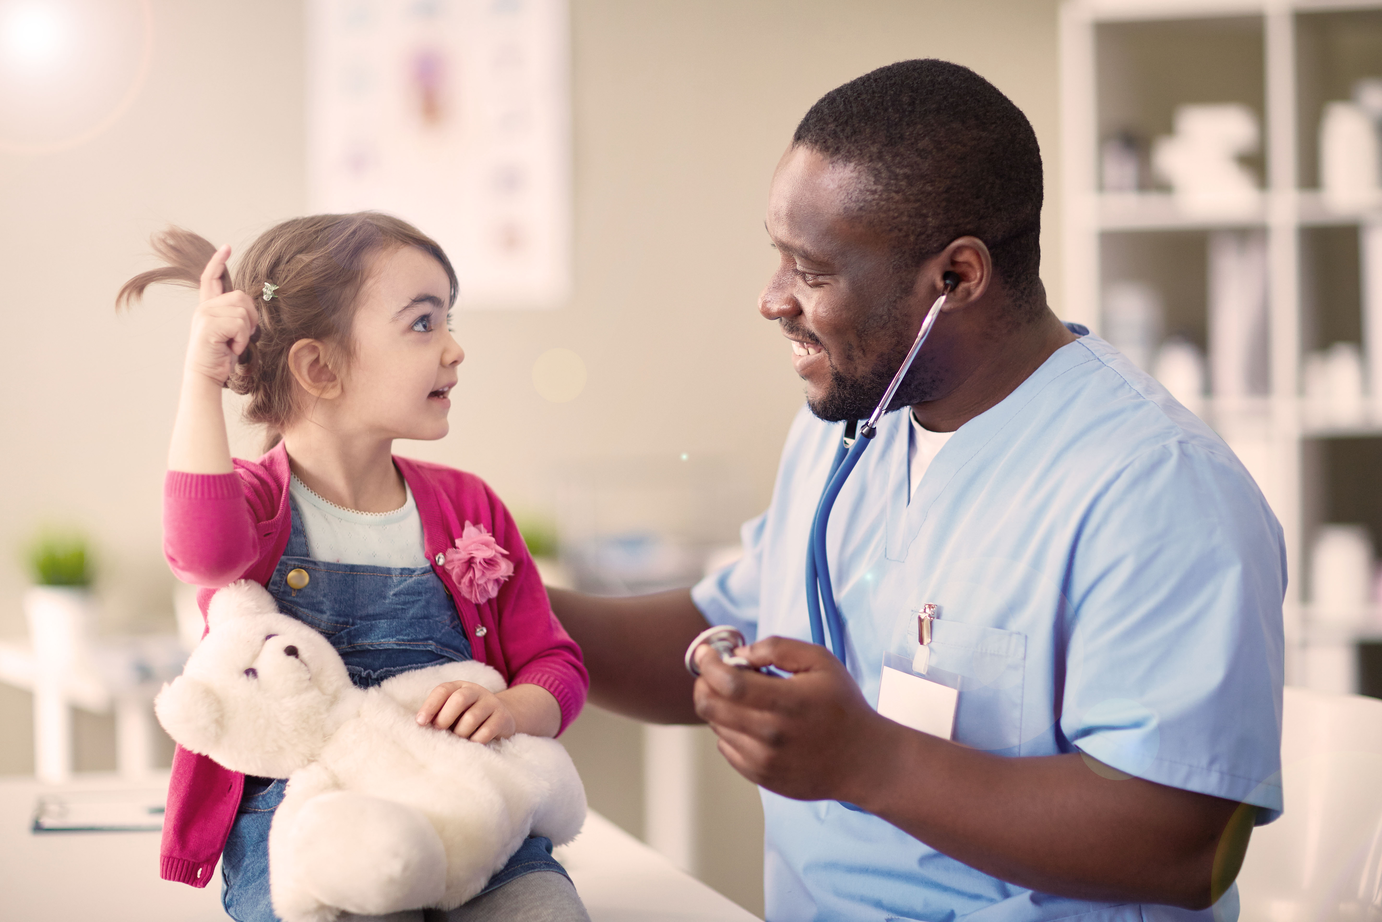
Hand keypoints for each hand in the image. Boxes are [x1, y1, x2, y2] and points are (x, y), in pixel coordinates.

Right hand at [185, 244, 258, 386]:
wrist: (205, 376)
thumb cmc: (220, 357)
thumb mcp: (230, 332)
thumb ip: (235, 315)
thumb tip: (249, 306)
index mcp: (208, 307)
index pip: (211, 278)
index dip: (218, 262)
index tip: (226, 248)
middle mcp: (204, 308)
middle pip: (241, 297)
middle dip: (251, 318)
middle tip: (243, 336)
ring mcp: (205, 315)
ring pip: (243, 312)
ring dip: (246, 332)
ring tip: (233, 344)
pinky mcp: (209, 326)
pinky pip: (240, 324)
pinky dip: (242, 339)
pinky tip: (231, 348)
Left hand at [417, 681, 515, 743]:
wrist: (501, 717)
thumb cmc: (467, 716)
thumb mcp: (453, 710)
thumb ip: (439, 714)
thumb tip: (421, 725)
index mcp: (459, 687)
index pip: (443, 690)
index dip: (430, 706)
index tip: (420, 723)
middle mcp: (476, 691)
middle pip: (459, 699)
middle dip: (445, 718)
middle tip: (440, 731)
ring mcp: (491, 703)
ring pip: (471, 718)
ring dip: (460, 733)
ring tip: (458, 739)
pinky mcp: (503, 718)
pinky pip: (485, 732)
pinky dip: (474, 741)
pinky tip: (471, 744)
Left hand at [692, 635, 891, 802]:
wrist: (863, 760)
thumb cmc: (843, 707)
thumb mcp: (820, 662)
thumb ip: (778, 648)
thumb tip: (741, 654)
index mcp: (786, 703)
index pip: (728, 683)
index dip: (708, 664)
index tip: (706, 653)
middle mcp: (770, 735)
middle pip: (710, 706)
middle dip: (704, 682)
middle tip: (715, 672)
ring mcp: (763, 760)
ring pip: (716, 726)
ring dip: (720, 706)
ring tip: (748, 698)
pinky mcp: (760, 776)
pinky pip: (726, 748)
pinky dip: (730, 730)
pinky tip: (754, 722)